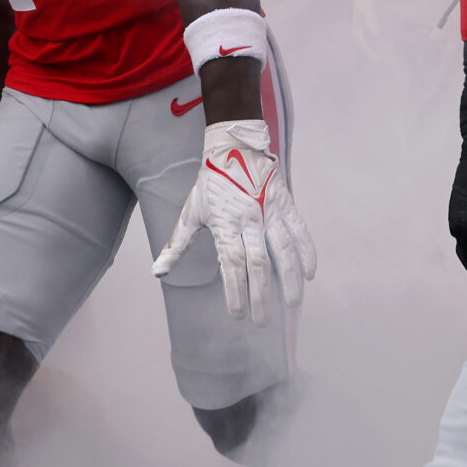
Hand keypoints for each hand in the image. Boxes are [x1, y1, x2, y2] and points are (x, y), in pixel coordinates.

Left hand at [151, 119, 315, 325]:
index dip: (235, 290)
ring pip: (283, 250)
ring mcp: (270, 211)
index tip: (237, 314)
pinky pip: (299, 231)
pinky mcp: (286, 203)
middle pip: (257, 262)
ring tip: (292, 304)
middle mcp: (249, 219)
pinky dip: (307, 251)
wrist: (234, 145)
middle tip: (261, 321)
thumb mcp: (191, 211)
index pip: (231, 263)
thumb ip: (176, 244)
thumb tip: (158, 272)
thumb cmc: (210, 182)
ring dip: (288, 279)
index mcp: (224, 223)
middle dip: (260, 294)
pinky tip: (309, 274)